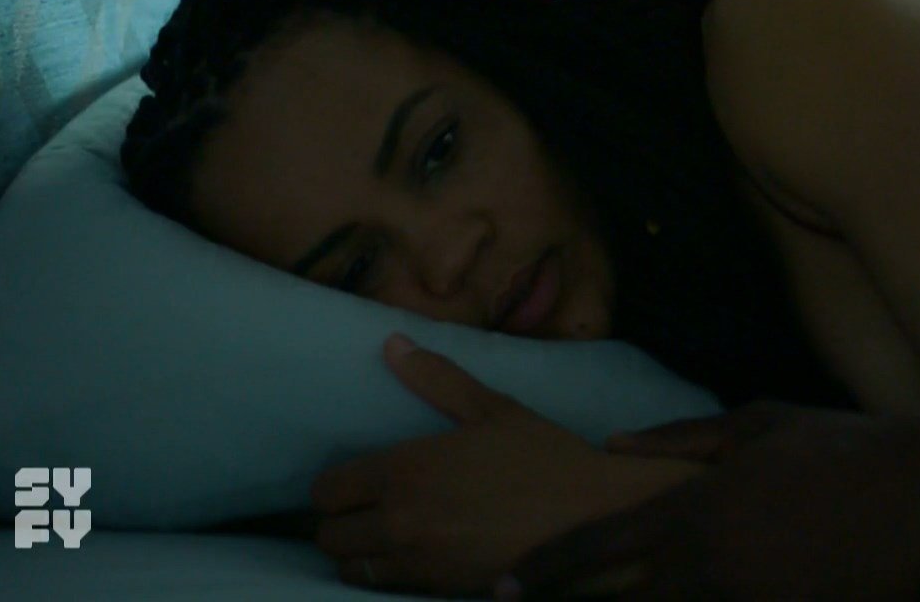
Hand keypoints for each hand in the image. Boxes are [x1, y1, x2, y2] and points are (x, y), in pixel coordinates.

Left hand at [313, 334, 692, 596]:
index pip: (327, 490)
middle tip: (369, 509)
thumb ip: (437, 378)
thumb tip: (392, 343)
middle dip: (343, 521)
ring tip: (388, 536)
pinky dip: (389, 574)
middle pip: (329, 535)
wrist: (592, 517)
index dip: (336, 485)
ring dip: (362, 552)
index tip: (357, 481)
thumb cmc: (543, 457)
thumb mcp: (493, 409)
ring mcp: (418, 562)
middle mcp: (399, 520)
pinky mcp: (439, 590)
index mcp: (405, 470)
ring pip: (352, 567)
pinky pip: (386, 588)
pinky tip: (416, 555)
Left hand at [503, 401, 919, 599]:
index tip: (501, 588)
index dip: (541, 573)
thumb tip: (613, 443)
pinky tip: (690, 601)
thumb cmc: (841, 447)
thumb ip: (678, 438)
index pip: (593, 549)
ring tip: (616, 599)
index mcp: (690, 509)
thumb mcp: (758, 423)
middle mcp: (706, 565)